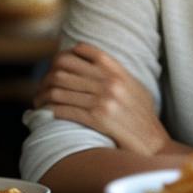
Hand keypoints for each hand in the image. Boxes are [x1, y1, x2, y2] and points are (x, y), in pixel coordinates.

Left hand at [34, 42, 171, 155]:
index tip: (56, 66)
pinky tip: (48, 113)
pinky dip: (51, 110)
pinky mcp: (97, 119)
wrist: (153, 142)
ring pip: (59, 89)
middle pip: (64, 68)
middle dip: (47, 76)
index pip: (82, 50)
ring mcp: (102, 100)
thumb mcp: (134, 86)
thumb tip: (90, 65)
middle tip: (42, 86)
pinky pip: (63, 109)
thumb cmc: (143, 116)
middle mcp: (109, 81)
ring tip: (40, 101)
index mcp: (117, 70)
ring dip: (44, 95)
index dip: (64, 55)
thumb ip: (114, 73)